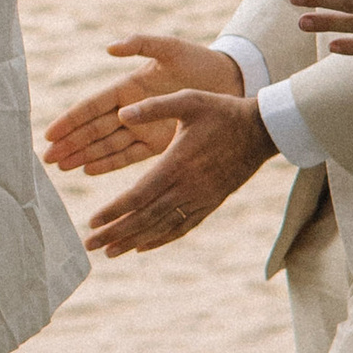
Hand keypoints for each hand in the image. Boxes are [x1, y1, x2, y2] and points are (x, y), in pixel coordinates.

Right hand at [42, 36, 243, 177]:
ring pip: (105, 145)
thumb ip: (140, 44)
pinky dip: (108, 162)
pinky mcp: (158, 143)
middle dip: (70, 143)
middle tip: (46, 158)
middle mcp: (131, 109)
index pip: (92, 107)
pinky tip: (88, 169)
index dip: (70, 120)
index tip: (50, 133)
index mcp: (128, 87)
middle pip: (93, 130)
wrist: (230, 81)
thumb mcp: (170, 48)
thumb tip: (109, 47)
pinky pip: (128, 155)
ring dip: (83, 155)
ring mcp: (142, 127)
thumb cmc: (199, 60)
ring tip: (61, 167)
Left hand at [83, 86, 271, 255]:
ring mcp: (200, 199)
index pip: (138, 195)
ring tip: (110, 252)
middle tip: (90, 244)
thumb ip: (154, 107)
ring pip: (162, 226)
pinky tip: (143, 246)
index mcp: (176, 164)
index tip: (92, 221)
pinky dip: (161, 239)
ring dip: (134, 240)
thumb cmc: (222, 111)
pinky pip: (183, 227)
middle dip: (116, 233)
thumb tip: (121, 113)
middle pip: (145, 217)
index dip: (114, 211)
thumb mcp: (188, 100)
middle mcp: (187, 187)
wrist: (261, 131)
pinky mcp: (211, 203)